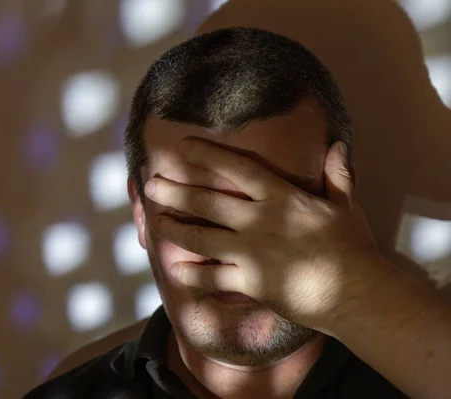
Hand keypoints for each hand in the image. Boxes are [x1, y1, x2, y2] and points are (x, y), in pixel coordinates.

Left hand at [144, 137, 391, 331]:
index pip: (236, 168)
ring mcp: (251, 252)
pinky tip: (175, 269)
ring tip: (154, 221)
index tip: (181, 146)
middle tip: (151, 185)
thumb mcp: (345, 206)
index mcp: (280, 197)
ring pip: (201, 238)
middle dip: (175, 192)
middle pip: (206, 202)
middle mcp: (258, 220)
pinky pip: (213, 278)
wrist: (356, 292)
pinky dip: (193, 275)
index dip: (206, 155)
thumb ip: (337, 175)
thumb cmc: (352, 246)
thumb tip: (339, 146)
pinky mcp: (250, 282)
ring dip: (174, 229)